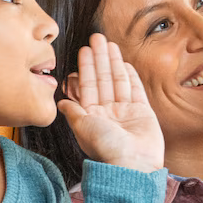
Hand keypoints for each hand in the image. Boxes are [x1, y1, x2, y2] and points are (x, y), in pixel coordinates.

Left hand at [59, 34, 163, 171]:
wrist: (133, 164)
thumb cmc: (106, 148)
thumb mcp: (82, 127)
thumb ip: (72, 112)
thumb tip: (59, 103)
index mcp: (92, 116)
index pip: (88, 85)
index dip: (85, 67)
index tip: (84, 49)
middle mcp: (108, 113)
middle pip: (103, 79)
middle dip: (99, 58)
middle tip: (97, 37)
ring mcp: (126, 112)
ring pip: (118, 81)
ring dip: (114, 62)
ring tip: (110, 43)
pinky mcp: (143, 113)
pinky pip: (135, 90)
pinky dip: (130, 77)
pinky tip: (125, 63)